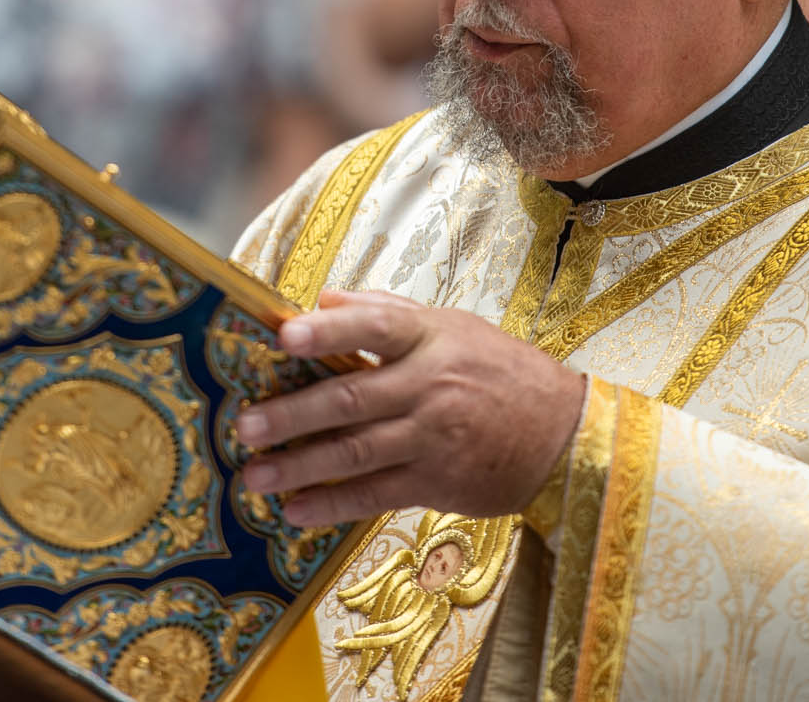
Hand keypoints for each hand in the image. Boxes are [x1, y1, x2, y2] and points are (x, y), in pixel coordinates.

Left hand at [236, 290, 586, 526]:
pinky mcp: (436, 481)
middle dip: (293, 414)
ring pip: (355, 452)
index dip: (329, 331)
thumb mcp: (455, 327)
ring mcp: (432, 437)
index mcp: (432, 338)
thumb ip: (388, 312)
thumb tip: (323, 297)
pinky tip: (297, 510)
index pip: (376, 328)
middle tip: (246, 425)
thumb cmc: (501, 372)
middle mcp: (430, 385)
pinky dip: (333, 504)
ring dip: (300, 466)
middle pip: (351, 397)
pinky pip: (375, 494)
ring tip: (254, 475)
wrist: (563, 434)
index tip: (284, 336)